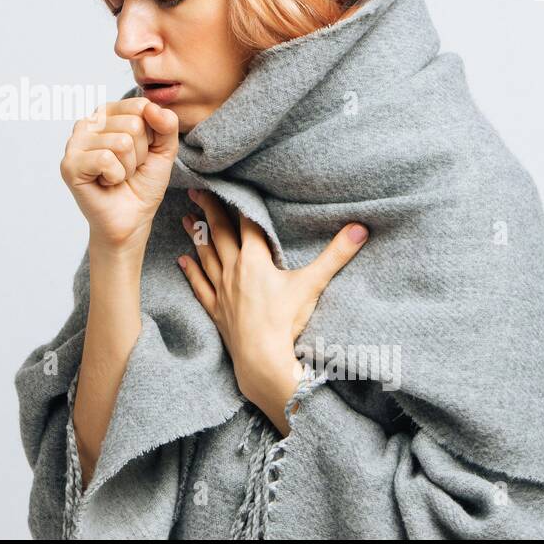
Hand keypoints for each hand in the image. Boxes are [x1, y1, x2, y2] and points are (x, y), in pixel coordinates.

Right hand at [61, 97, 180, 249]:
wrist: (131, 220)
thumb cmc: (142, 184)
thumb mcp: (164, 150)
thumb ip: (166, 124)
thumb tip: (151, 106)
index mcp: (107, 114)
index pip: (141, 106)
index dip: (151, 135)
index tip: (141, 153)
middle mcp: (88, 123)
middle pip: (133, 124)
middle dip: (140, 154)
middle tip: (127, 169)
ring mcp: (75, 142)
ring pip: (121, 142)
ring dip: (128, 168)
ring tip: (117, 177)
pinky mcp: (69, 164)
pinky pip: (106, 159)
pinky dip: (115, 177)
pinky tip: (105, 183)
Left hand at [177, 188, 368, 397]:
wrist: (262, 358)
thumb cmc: (286, 321)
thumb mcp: (313, 284)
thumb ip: (336, 255)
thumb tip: (360, 229)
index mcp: (255, 260)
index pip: (246, 224)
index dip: (237, 203)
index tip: (226, 185)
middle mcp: (234, 270)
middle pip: (219, 234)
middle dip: (208, 211)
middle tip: (195, 193)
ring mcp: (222, 290)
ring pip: (206, 257)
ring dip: (196, 237)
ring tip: (186, 220)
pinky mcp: (216, 310)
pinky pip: (200, 287)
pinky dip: (191, 272)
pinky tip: (183, 261)